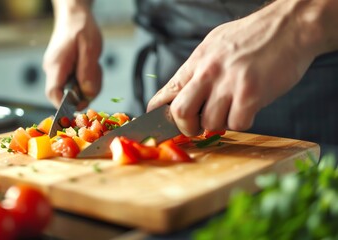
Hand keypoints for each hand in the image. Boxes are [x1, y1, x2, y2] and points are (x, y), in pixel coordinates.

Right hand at [43, 1, 101, 109]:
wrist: (74, 15)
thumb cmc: (80, 28)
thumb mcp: (89, 48)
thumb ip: (88, 72)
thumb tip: (87, 94)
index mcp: (56, 66)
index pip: (53, 94)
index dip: (64, 106)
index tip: (80, 106)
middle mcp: (53, 71)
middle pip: (66, 95)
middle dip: (84, 92)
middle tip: (96, 75)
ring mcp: (58, 71)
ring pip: (74, 90)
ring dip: (89, 84)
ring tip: (94, 66)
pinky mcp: (65, 71)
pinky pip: (77, 83)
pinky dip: (88, 79)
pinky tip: (91, 66)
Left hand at [147, 0, 324, 135]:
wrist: (290, 26)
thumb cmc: (254, 37)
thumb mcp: (214, 45)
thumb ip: (197, 70)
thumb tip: (180, 91)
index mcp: (197, 61)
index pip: (166, 93)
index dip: (158, 114)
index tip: (160, 125)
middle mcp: (208, 72)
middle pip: (180, 113)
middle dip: (187, 127)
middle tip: (199, 126)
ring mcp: (229, 83)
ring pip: (210, 124)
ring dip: (220, 124)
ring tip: (232, 109)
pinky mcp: (251, 94)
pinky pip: (237, 124)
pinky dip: (242, 122)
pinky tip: (249, 109)